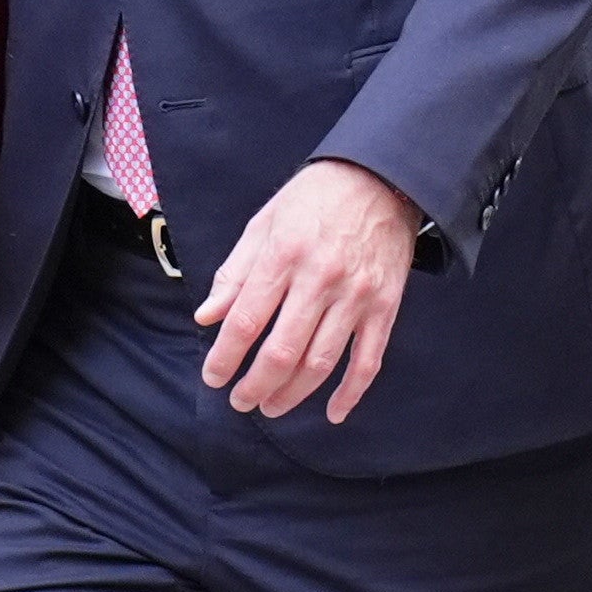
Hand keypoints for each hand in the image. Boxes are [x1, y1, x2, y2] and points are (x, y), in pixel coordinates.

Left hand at [193, 159, 422, 421]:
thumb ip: (234, 273)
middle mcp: (320, 279)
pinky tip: (333, 413)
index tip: (213, 377)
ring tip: (271, 407)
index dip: (224, 357)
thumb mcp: (264, 223)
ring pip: (321, 362)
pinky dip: (351, 393)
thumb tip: (206, 317)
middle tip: (240, 402)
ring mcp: (356, 296)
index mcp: (283, 256)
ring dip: (292, 394)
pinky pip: (368, 360)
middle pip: (282, 351)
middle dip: (256, 385)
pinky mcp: (385, 307)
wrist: (382, 179)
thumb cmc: (314, 199)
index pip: (245, 321)